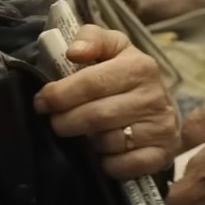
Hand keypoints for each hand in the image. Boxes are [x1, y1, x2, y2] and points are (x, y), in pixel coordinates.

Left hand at [33, 26, 179, 177]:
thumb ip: (92, 38)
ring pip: (108, 143)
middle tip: (54, 122)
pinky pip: (123, 166)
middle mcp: (154, 96)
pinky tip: (100, 153)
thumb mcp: (112, 48)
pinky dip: (105, 163)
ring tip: (81, 134)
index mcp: (140, 66)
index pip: (92, 83)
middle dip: (66, 121)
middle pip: (97, 116)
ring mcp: (160, 127)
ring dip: (86, 142)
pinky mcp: (163, 154)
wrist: (159, 106)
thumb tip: (74, 51)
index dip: (60, 94)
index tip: (41, 101)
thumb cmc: (125, 76)